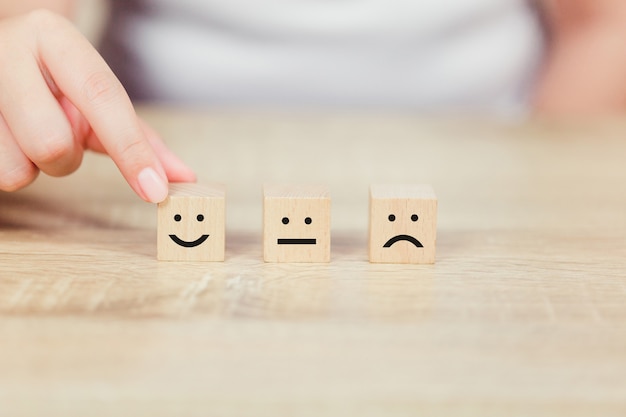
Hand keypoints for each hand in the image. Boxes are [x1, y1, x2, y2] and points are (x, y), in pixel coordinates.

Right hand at [0, 10, 194, 201]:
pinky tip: (10, 139)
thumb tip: (183, 177)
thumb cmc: (56, 79)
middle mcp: (7, 52)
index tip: (156, 190)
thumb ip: (140, 137)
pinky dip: (14, 167)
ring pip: (17, 168)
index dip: (132, 149)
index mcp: (53, 38)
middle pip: (52, 143)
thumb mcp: (95, 94)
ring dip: (36, 167)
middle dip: (68, 159)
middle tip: (64, 138)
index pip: (101, 96)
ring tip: (31, 133)